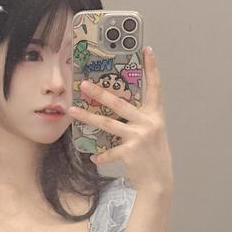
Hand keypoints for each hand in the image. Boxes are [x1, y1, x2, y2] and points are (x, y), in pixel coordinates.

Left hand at [66, 46, 172, 191]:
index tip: (147, 50)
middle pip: (120, 104)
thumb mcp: (151, 132)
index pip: (155, 87)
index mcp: (154, 115)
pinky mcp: (131, 152)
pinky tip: (94, 157)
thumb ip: (138, 119)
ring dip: (87, 117)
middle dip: (100, 93)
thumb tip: (115, 107)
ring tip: (72, 111)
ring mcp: (139, 137)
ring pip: (107, 124)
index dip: (152, 68)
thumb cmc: (152, 154)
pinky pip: (109, 152)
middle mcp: (148, 123)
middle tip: (84, 83)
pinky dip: (101, 155)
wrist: (159, 180)